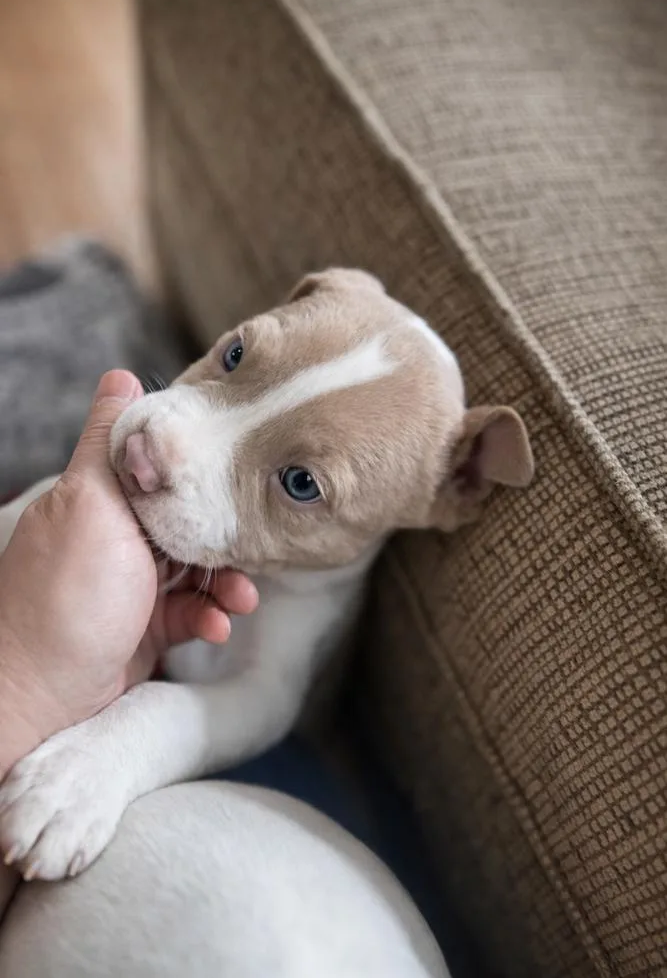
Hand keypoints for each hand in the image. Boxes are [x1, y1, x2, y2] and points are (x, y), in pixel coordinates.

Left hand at [0, 371, 257, 772]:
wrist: (42, 697)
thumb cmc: (67, 599)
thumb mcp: (90, 506)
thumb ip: (109, 445)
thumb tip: (121, 377)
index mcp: (102, 500)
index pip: (161, 470)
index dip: (201, 471)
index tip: (238, 471)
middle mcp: (117, 538)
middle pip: (190, 521)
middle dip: (224, 537)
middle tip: (249, 549)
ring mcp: (131, 585)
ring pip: (199, 570)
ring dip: (225, 584)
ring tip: (239, 601)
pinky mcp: (145, 627)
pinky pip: (191, 612)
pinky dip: (209, 618)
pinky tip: (216, 628)